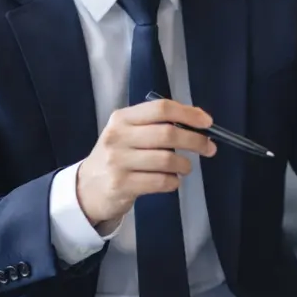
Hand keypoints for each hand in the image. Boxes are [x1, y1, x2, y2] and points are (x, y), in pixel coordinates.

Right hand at [75, 98, 216, 229]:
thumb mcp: (128, 133)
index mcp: (122, 118)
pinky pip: (160, 182)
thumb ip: (157, 124)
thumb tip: (199, 120)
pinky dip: (173, 182)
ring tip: (185, 168)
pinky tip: (171, 181)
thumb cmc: (118, 156)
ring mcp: (118, 162)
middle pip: (167, 134)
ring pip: (167, 160)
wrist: (87, 188)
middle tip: (209, 149)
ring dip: (184, 165)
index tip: (207, 122)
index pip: (161, 109)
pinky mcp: (121, 185)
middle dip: (195, 141)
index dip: (188, 114)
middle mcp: (118, 137)